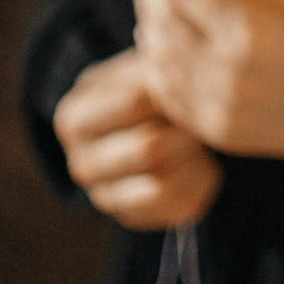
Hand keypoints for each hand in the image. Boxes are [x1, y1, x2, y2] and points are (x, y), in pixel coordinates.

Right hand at [52, 49, 223, 231]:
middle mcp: (82, 165)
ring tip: (202, 136)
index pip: (134, 102)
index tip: (196, 80)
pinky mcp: (137, 218)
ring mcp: (106, 198)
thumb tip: (186, 64)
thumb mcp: (144, 66)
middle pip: (149, 150)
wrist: (148, 124)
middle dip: (187, 130)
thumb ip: (160, 67)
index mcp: (74, 119)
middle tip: (209, 112)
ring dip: (196, 157)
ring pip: (165, 185)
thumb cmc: (150, 85)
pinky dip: (203, 181)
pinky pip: (181, 208)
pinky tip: (203, 160)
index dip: (174, 91)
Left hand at [127, 0, 283, 161]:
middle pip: (162, 18)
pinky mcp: (213, 130)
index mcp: (248, 28)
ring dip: (151, 22)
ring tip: (159, 1)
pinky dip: (157, 60)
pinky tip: (165, 42)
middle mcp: (225, 70)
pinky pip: (165, 89)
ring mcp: (216, 106)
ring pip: (155, 54)